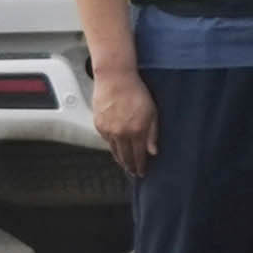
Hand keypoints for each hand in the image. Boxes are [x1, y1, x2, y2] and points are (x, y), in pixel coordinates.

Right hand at [90, 66, 157, 181]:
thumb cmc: (137, 92)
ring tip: (125, 165)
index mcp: (137, 131)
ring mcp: (108, 130)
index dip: (141, 166)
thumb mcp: (152, 112)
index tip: (142, 173)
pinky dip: (112, 147)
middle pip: (125, 157)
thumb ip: (153, 133)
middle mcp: (121, 133)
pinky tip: (116, 149)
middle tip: (134, 173)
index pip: (139, 155)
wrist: (115, 79)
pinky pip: (107, 141)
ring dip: (120, 160)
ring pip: (114, 151)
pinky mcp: (99, 125)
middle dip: (130, 166)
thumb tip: (153, 152)